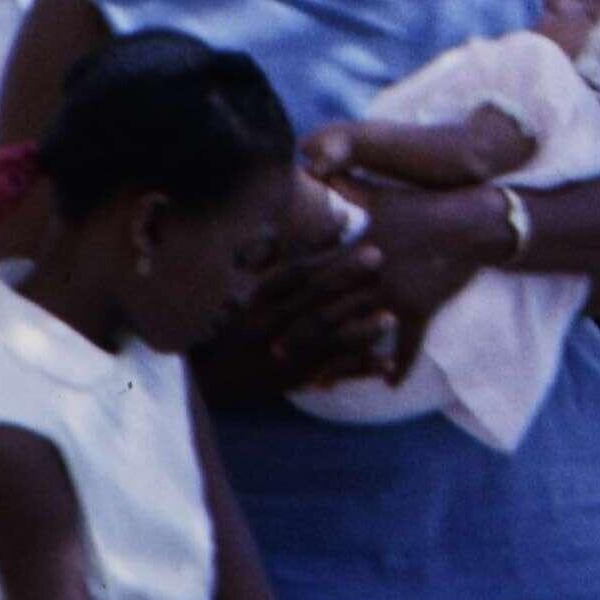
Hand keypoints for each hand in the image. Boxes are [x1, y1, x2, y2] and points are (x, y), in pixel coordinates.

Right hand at [204, 226, 411, 399]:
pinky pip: (334, 373)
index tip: (348, 220)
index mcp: (257, 301)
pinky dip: (361, 369)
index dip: (320, 244)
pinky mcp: (296, 379)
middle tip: (378, 255)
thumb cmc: (226, 329)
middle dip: (346, 276)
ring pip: (327, 339)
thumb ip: (261, 263)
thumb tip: (279, 228)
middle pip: (313, 297)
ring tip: (391, 318)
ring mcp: (285, 353)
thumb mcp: (239, 294)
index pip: (292, 269)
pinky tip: (388, 364)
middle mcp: (272, 325)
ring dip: (361, 330)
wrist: (208, 378)